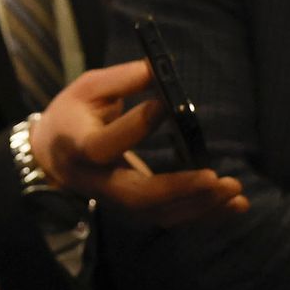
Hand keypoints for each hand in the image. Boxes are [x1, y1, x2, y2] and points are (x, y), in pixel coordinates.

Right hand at [28, 60, 247, 225]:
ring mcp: (117, 202)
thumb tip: (159, 70)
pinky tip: (234, 205)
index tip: (165, 104)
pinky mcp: (135, 210)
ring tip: (236, 192)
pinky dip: (205, 215)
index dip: (135, 126)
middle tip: (215, 177)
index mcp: (79, 145)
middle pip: (138, 196)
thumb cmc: (74, 114)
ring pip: (160, 215)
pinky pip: (172, 219)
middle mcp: (98, 181)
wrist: (53, 157)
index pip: (104, 145)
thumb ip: (121, 79)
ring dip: (201, 207)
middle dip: (179, 189)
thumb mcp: (87, 88)